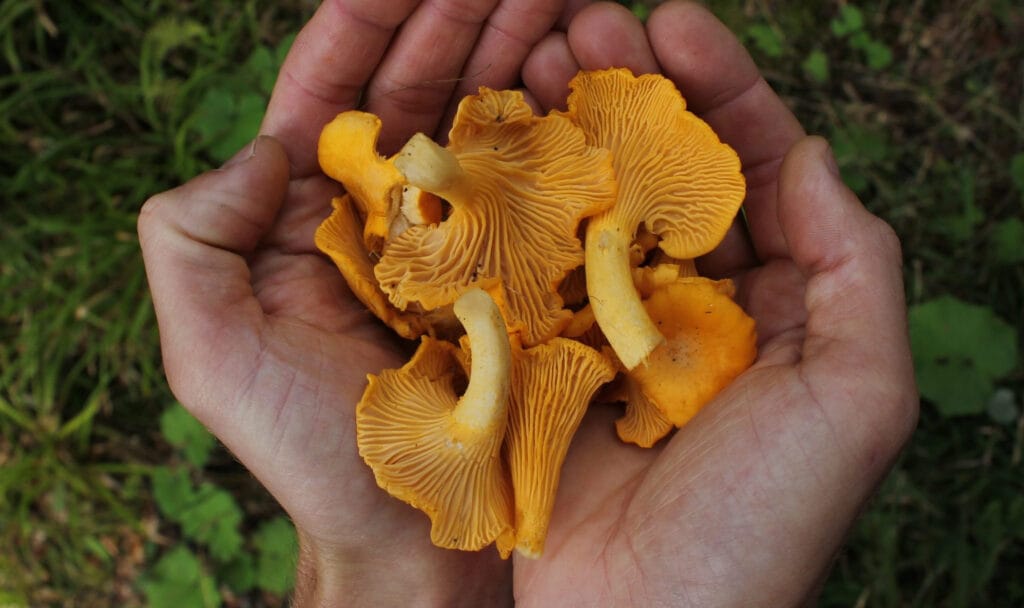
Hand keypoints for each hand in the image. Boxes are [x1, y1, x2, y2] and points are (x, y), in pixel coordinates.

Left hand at [138, 2, 588, 605]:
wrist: (408, 534)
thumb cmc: (306, 451)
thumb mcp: (209, 352)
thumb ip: (191, 236)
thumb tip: (267, 145)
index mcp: (312, 213)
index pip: (335, 87)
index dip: (370, 18)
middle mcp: (390, 210)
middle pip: (422, 84)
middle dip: (464, 15)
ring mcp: (464, 238)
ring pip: (488, 117)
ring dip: (521, 50)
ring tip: (562, 0)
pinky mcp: (526, 272)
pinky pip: (545, 185)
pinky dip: (565, 127)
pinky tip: (587, 77)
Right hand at [512, 2, 917, 605]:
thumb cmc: (761, 525)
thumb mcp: (857, 399)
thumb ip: (854, 267)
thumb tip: (811, 154)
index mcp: (770, 305)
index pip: (751, 169)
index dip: (719, 90)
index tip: (673, 22)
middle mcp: (687, 306)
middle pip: (658, 172)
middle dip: (625, 88)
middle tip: (579, 19)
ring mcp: (605, 329)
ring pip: (584, 205)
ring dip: (559, 127)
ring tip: (523, 57)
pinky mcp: (537, 359)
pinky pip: (523, 266)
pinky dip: (504, 204)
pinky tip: (480, 143)